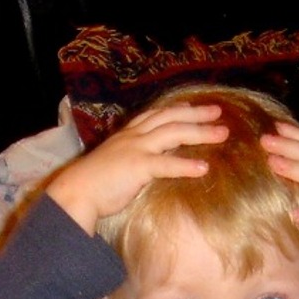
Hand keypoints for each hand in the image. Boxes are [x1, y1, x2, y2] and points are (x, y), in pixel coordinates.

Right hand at [46, 103, 228, 233]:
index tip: (193, 106)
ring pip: (174, 133)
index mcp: (128, 135)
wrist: (76, 192)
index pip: (156, 115)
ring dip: (200, 132)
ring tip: (222, 134)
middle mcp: (134, 136)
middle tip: (218, 112)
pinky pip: (167, 164)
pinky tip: (204, 169)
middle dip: (196, 113)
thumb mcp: (116, 164)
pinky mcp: (138, 167)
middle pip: (171, 117)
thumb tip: (151, 165)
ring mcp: (136, 149)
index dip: (177, 109)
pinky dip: (186, 165)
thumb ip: (134, 160)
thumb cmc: (94, 184)